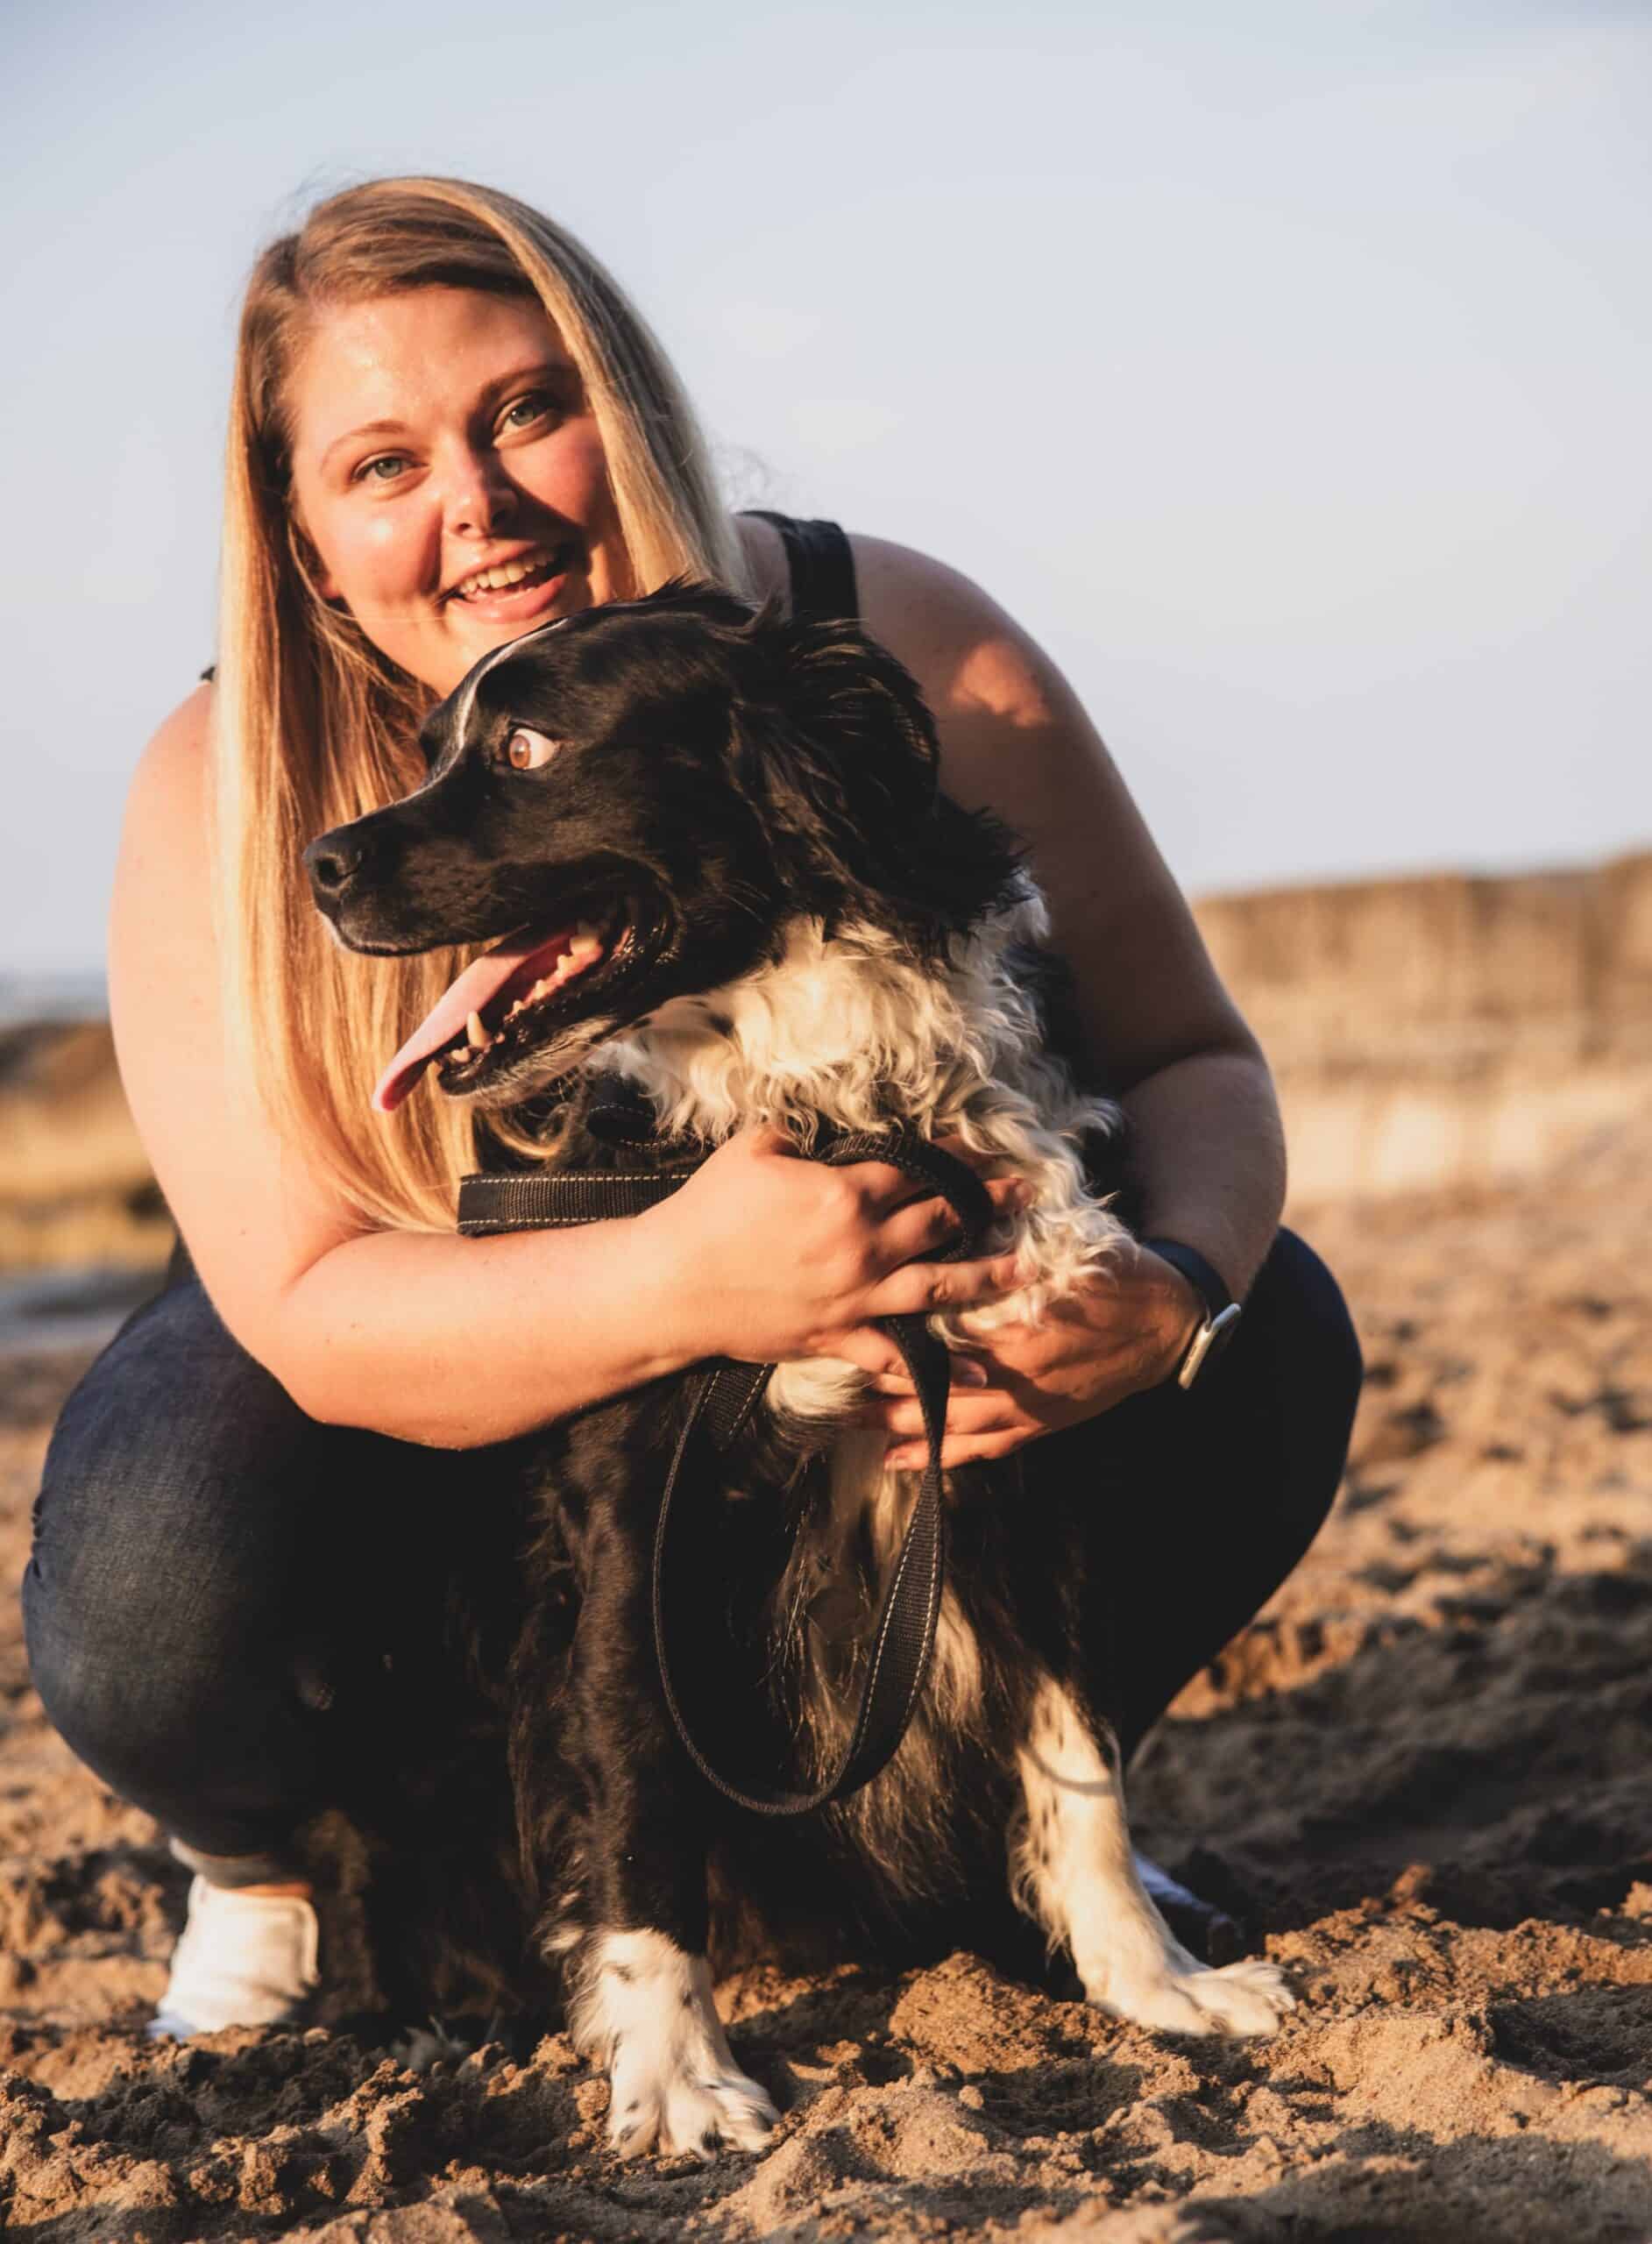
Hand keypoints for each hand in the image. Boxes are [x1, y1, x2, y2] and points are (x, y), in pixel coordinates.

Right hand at [647, 1125, 1029, 1370]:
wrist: (672, 1284)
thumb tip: (818, 1122)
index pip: (918, 1167)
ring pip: (939, 1286)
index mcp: (846, 1191)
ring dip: (988, 1277)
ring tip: (1025, 1269)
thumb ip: (796, 1132)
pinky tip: (979, 1376)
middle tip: (1026, 1194)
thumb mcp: (751, 1148)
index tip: (985, 1149)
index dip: (956, 1156)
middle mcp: (864, 1244)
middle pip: (942, 1220)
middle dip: (989, 1204)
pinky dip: (940, 1369)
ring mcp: (855, 1295)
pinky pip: (897, 1356)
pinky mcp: (838, 1336)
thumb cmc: (707, 1210)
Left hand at [862, 1240, 1205, 1468]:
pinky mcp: (1036, 1426)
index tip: (842, 1322)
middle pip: (923, 1382)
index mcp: (1007, 1321)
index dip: (882, 1331)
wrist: (1163, 1323)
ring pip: (941, 1422)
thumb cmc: (1108, 1274)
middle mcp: (1007, 1371)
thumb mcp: (1050, 1246)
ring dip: (890, 1422)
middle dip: (873, 1381)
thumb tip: (942, 1222)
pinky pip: (977, 1449)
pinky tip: (897, 1460)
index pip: (928, 1332)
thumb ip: (995, 1245)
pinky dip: (935, 1456)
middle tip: (824, 1375)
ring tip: (844, 1418)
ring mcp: (1022, 1405)